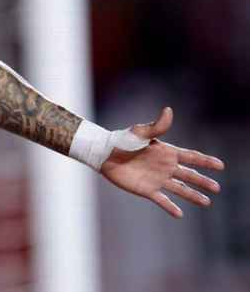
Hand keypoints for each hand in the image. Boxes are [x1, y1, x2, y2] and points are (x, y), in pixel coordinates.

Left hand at [100, 106, 224, 217]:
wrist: (103, 154)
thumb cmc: (121, 140)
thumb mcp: (140, 132)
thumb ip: (157, 126)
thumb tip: (168, 110)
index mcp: (166, 152)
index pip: (191, 157)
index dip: (205, 161)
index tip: (221, 165)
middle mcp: (165, 167)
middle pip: (189, 175)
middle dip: (203, 181)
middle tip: (217, 188)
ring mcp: (157, 179)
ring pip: (180, 189)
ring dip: (193, 196)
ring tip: (206, 202)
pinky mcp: (146, 190)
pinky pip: (162, 200)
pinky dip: (170, 207)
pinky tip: (180, 214)